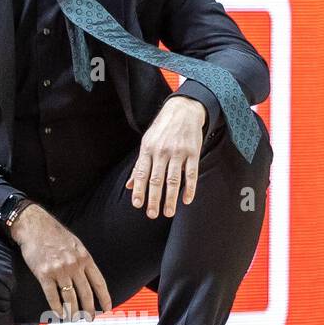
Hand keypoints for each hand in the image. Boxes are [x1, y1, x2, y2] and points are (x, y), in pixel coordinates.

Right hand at [9, 204, 111, 319]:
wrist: (34, 225)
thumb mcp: (76, 244)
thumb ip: (83, 260)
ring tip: (73, 318)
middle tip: (90, 318)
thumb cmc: (54, 234)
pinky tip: (58, 313)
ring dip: (72, 311)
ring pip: (69, 297)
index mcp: (84, 258)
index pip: (99, 283)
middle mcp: (74, 265)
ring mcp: (59, 270)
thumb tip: (88, 277)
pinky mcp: (44, 273)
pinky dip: (56, 307)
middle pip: (85, 294)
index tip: (107, 308)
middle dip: (89, 309)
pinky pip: (52, 295)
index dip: (104, 298)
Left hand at [126, 95, 205, 218]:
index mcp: (147, 150)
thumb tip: (130, 186)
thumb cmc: (162, 130)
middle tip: (152, 214)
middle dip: (153, 198)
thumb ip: (139, 165)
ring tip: (168, 212)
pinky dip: (190, 188)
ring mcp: (178, 152)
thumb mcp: (147, 143)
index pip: (141, 174)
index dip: (139, 190)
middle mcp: (161, 152)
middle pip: (156, 179)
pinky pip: (191, 173)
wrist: (183, 110)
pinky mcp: (193, 152)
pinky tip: (187, 200)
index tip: (138, 204)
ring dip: (171, 198)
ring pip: (173, 179)